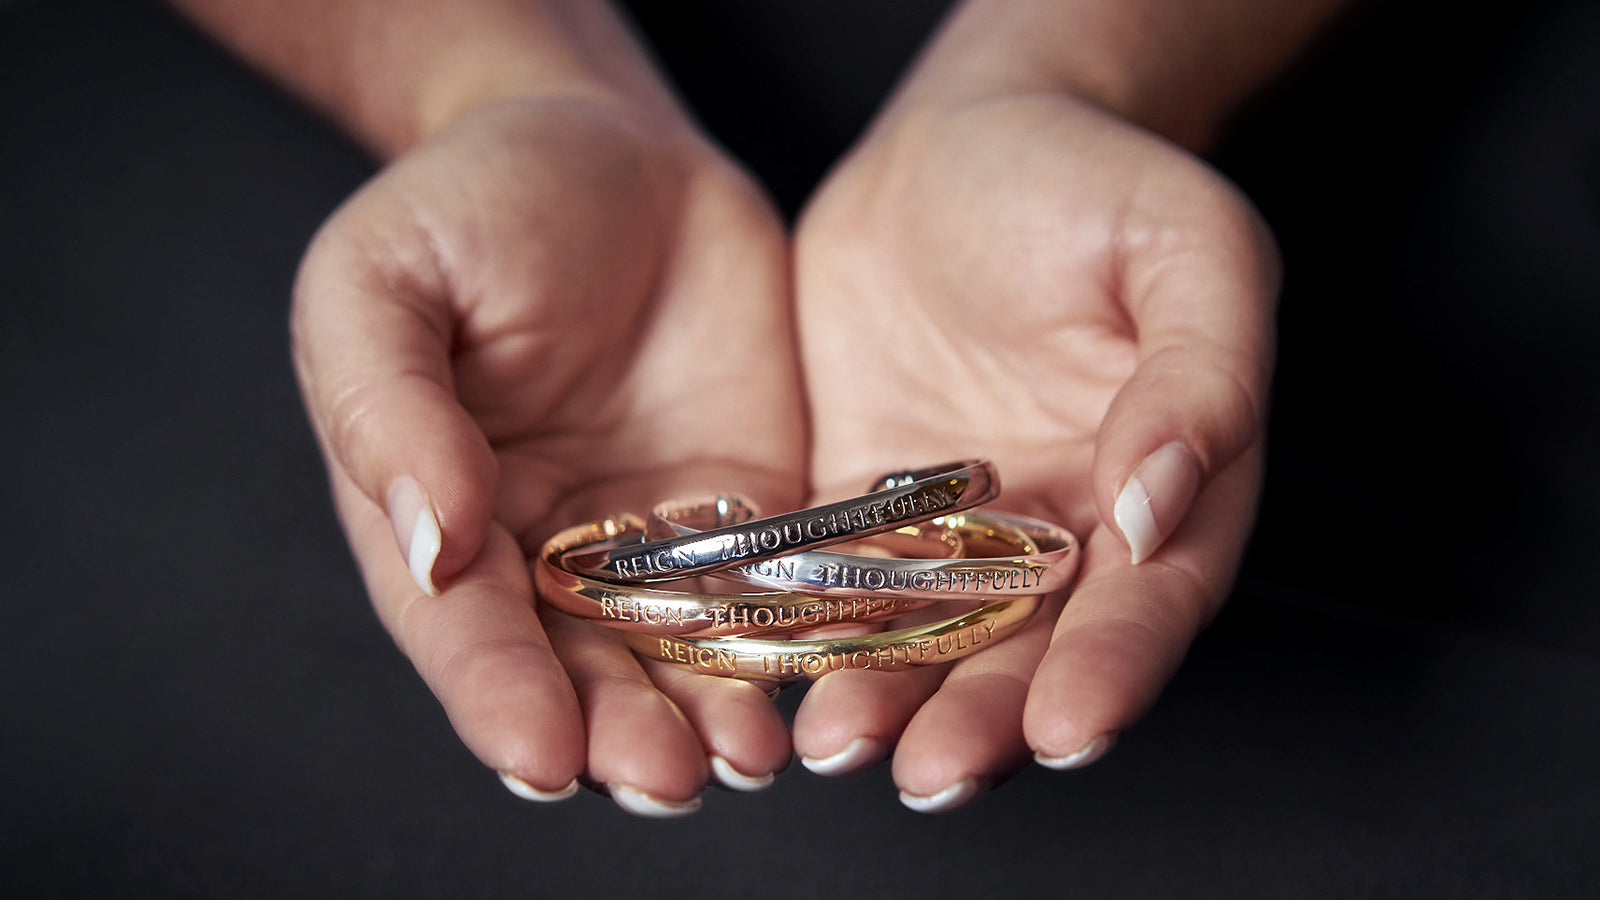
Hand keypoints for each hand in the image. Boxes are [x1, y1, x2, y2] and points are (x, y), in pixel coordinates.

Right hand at [292, 98, 803, 813]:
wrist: (606, 149)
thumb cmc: (468, 205)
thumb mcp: (387, 280)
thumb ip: (389, 408)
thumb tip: (433, 544)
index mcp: (437, 513)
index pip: (462, 627)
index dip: (498, 697)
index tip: (542, 757)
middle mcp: (544, 550)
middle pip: (579, 667)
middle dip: (620, 733)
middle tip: (668, 780)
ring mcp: (654, 536)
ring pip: (682, 649)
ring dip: (713, 711)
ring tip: (748, 758)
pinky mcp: (748, 504)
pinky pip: (774, 581)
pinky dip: (799, 633)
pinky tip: (828, 676)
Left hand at [792, 91, 1277, 808]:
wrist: (965, 143)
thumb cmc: (1091, 183)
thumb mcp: (1184, 247)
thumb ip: (1200, 373)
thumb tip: (1163, 503)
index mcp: (1165, 487)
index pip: (1147, 602)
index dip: (1116, 671)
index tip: (1070, 728)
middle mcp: (1062, 530)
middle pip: (1032, 650)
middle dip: (986, 720)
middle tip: (932, 772)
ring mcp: (958, 527)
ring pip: (928, 638)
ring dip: (888, 696)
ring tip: (838, 741)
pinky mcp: (864, 504)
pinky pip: (838, 579)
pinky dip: (811, 627)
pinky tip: (769, 666)